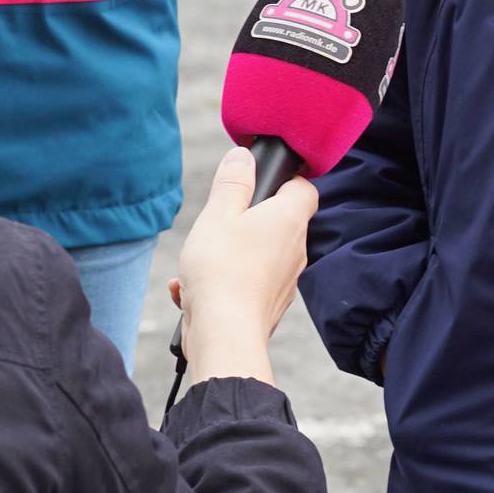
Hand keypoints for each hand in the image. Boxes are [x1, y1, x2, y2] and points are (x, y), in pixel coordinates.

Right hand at [169, 147, 317, 387]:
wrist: (225, 334)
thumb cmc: (221, 269)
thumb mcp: (218, 213)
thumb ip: (232, 182)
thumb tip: (242, 158)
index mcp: (289, 220)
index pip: (304, 188)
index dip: (284, 180)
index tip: (257, 182)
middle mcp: (295, 249)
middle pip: (277, 221)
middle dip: (245, 220)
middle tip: (217, 224)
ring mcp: (285, 280)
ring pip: (257, 254)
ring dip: (227, 253)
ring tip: (197, 262)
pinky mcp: (269, 305)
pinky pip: (245, 283)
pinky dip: (222, 282)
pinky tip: (190, 290)